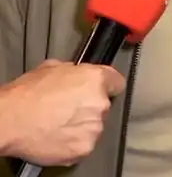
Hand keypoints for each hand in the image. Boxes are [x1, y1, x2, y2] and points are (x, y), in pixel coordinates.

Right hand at [0, 59, 125, 165]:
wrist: (9, 121)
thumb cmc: (26, 95)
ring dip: (82, 126)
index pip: (117, 82)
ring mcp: (94, 128)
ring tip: (58, 124)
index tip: (100, 90)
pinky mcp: (84, 148)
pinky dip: (74, 142)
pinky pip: (84, 144)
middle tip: (67, 109)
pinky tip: (57, 137)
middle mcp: (100, 103)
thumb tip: (77, 73)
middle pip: (103, 105)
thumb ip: (74, 71)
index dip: (107, 86)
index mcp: (96, 80)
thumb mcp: (52, 68)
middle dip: (89, 107)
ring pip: (94, 126)